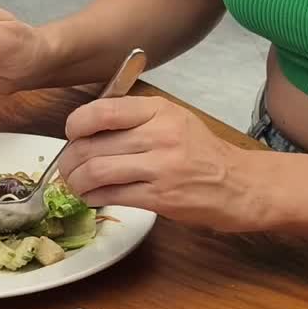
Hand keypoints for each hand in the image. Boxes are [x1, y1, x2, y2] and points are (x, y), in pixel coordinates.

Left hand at [59, 96, 268, 231]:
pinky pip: (112, 195)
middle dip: (69, 161)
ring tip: (76, 185)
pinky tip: (93, 197)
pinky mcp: (161, 197)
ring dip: (76, 182)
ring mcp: (161, 167)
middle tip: (66, 169)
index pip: (102, 111)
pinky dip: (93, 198)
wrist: (241, 184)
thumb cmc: (202, 152)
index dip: (76, 125)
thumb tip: (86, 129)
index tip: (71, 135)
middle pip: (92, 145)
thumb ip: (134, 119)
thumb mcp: (173, 120)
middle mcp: (159, 134)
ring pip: (96, 171)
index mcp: (159, 110)